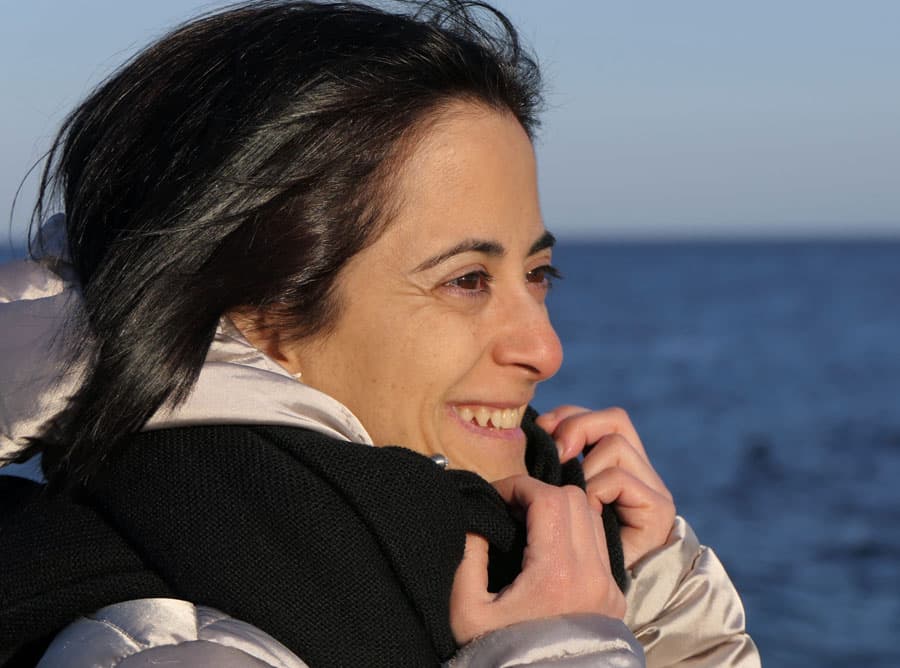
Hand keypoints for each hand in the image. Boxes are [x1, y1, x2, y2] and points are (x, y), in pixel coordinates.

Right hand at [449, 475, 624, 644]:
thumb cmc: (497, 656)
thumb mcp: (465, 610)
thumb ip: (467, 555)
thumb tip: (479, 520)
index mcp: (558, 574)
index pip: (549, 498)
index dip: (518, 485)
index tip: (495, 495)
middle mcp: (593, 576)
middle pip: (576, 500)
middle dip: (540, 493)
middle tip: (510, 506)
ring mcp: (608, 588)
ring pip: (593, 518)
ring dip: (560, 510)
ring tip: (528, 524)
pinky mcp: (614, 599)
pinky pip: (600, 545)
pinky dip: (576, 532)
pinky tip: (548, 548)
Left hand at [536, 406, 675, 568]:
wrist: (592, 612)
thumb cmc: (562, 560)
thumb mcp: (552, 505)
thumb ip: (551, 471)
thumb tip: (533, 432)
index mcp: (614, 468)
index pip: (598, 419)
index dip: (568, 416)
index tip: (541, 431)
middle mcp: (638, 475)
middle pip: (615, 420)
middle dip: (579, 425)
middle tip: (555, 450)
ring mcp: (651, 491)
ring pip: (616, 443)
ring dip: (586, 464)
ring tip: (574, 494)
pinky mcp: (658, 510)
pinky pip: (619, 478)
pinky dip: (596, 488)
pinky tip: (588, 511)